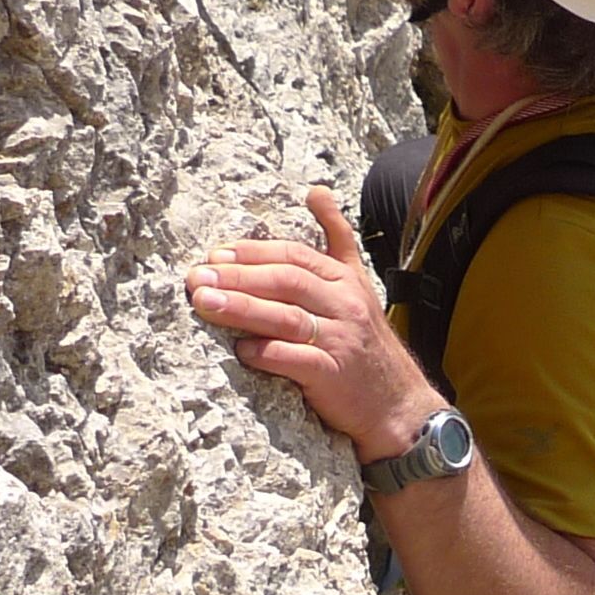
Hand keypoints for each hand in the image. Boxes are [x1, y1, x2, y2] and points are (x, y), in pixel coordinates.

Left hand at [185, 188, 434, 456]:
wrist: (397, 403)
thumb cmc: (365, 342)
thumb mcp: (358, 284)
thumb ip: (337, 238)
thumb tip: (316, 190)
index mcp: (345, 279)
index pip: (295, 256)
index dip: (253, 252)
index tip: (215, 254)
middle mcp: (345, 305)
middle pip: (286, 281)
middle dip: (237, 277)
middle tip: (197, 277)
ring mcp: (341, 339)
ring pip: (286, 316)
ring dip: (241, 310)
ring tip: (203, 304)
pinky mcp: (334, 375)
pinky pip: (296, 359)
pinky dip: (266, 353)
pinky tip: (240, 350)